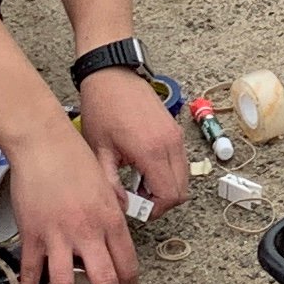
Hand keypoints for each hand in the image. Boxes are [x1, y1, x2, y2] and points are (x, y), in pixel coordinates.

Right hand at [10, 122, 140, 283]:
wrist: (43, 142)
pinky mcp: (33, 234)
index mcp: (111, 221)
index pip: (128, 267)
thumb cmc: (75, 160)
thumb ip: (112, 218)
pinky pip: (31, 272)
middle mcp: (88, 231)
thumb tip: (114, 243)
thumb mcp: (107, 188)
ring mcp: (59, 234)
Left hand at [78, 67, 189, 212]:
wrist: (112, 74)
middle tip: (138, 199)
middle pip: (181, 190)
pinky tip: (144, 168)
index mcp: (151, 150)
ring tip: (138, 183)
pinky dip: (168, 172)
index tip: (138, 209)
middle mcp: (170, 144)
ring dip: (165, 187)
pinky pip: (181, 162)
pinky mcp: (175, 130)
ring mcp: (175, 136)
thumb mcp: (99, 150)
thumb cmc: (103, 105)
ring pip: (184, 177)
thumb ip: (111, 183)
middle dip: (161, 201)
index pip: (169, 195)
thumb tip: (122, 206)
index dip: (155, 210)